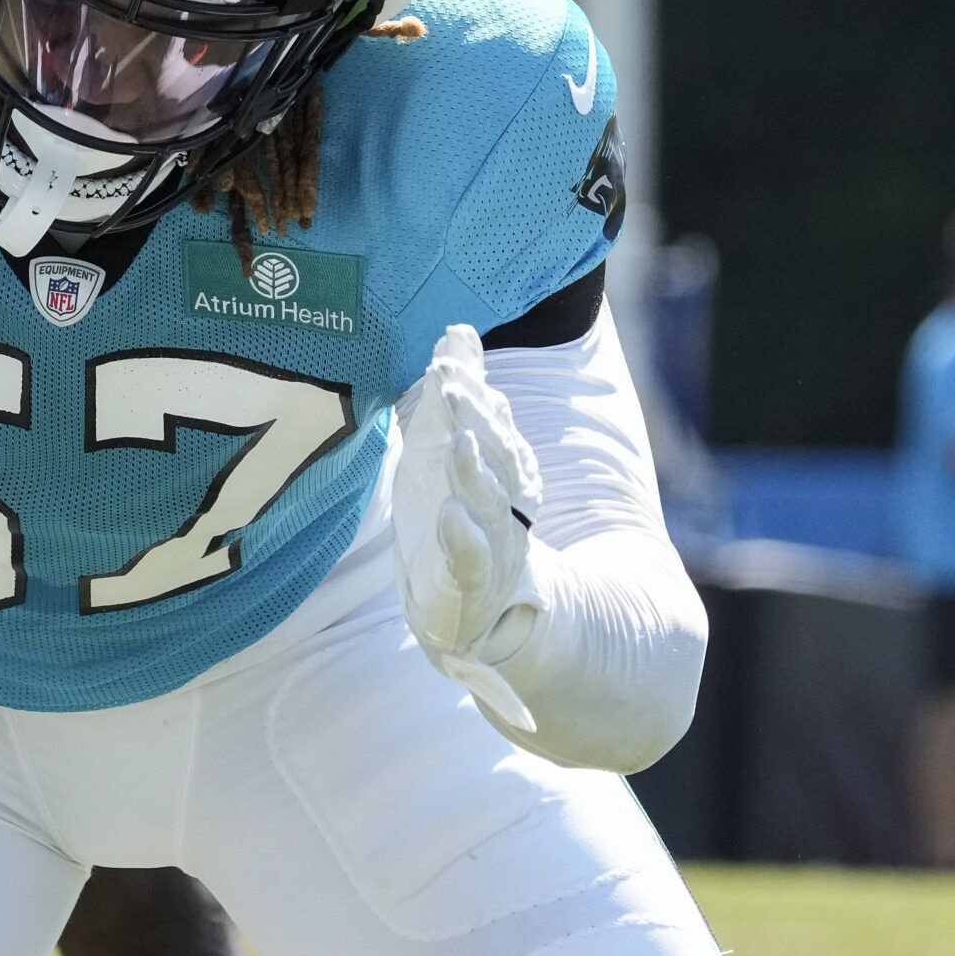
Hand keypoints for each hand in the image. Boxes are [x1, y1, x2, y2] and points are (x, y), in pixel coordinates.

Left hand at [391, 325, 548, 732]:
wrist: (497, 626)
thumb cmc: (469, 528)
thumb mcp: (460, 460)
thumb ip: (464, 398)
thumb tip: (457, 329)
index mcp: (500, 474)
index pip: (490, 422)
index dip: (473, 387)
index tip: (452, 346)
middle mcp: (504, 506)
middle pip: (495, 455)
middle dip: (476, 418)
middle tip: (451, 380)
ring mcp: (494, 548)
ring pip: (488, 505)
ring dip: (474, 473)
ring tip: (459, 442)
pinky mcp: (475, 590)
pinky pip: (473, 564)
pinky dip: (465, 541)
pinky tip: (451, 518)